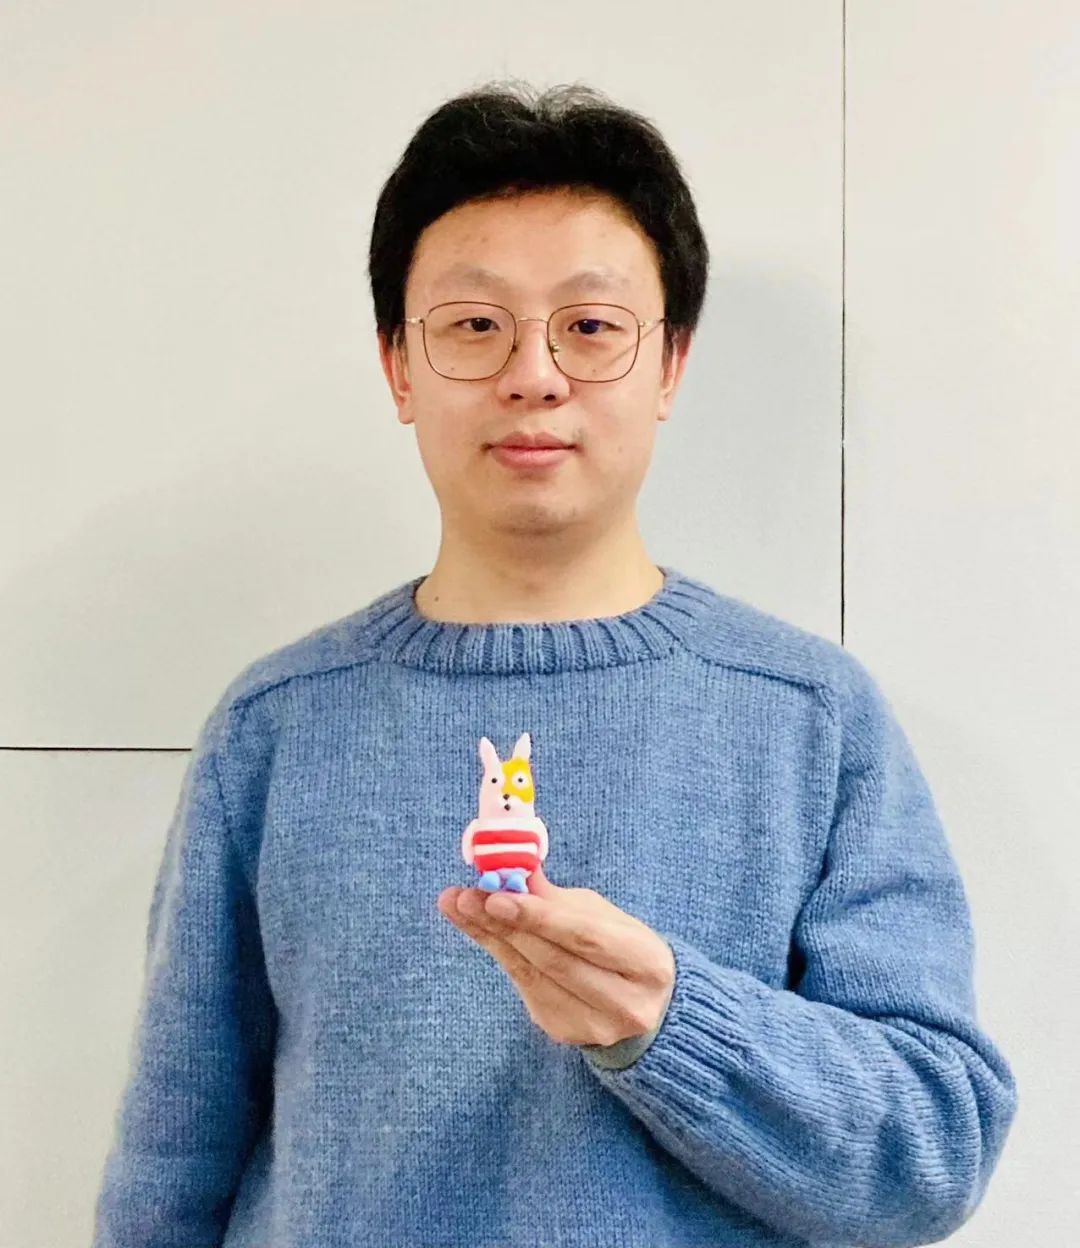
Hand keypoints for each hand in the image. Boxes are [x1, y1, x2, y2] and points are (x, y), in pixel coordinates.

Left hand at [436, 863, 675, 1048]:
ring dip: (491, 938)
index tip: (496, 897)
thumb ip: (558, 900)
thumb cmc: (622, 947)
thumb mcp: (603, 915)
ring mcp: (594, 1025)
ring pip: (532, 976)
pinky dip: (501, 955)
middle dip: (504, 926)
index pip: (585, 938)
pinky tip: (481, 930)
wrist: (647, 1003)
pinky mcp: (565, 1032)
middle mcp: (625, 1003)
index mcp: (646, 963)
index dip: (538, 918)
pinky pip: (525, 989)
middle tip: (465, 898)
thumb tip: (512, 870)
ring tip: (459, 907)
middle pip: (553, 960)